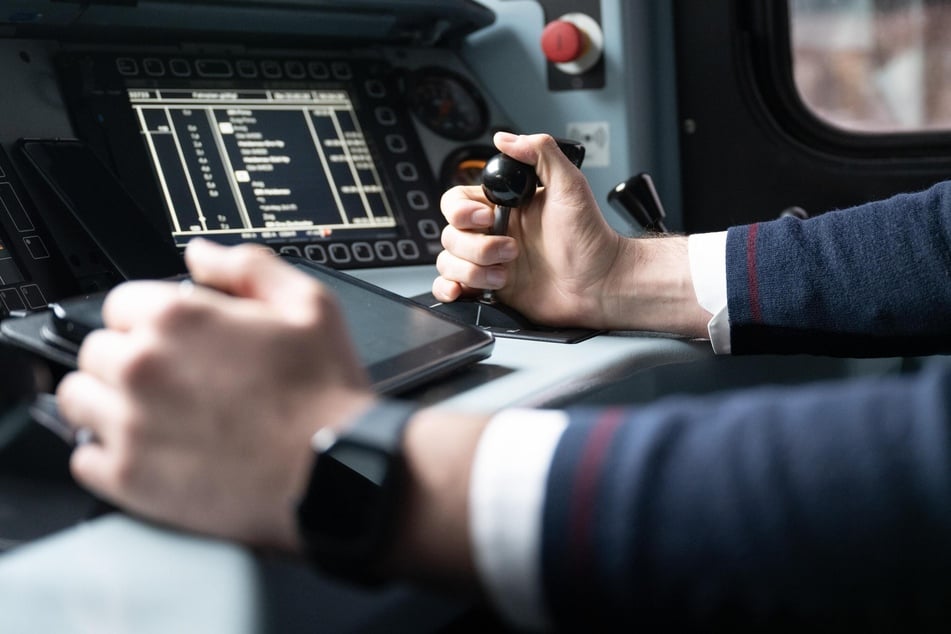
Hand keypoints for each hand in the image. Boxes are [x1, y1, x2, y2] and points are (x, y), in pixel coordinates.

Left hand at [56, 239, 375, 550]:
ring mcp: (129, 424)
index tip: (173, 340)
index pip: (120, 303)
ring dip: (106, 403)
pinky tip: (147, 451)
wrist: (334, 470)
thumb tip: (201, 254)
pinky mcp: (129, 478)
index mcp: (177, 317)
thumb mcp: (309, 304)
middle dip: (127, 359)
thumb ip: (248, 267)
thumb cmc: (324, 393)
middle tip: (171, 380)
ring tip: (151, 415)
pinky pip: (83, 458)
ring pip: (77, 400)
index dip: (149, 319)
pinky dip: (107, 454)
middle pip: (95, 350)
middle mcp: (141, 366)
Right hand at [434, 132, 629, 328]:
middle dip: (476, 247)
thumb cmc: (591, 238)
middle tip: (510, 250)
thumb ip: (541, 153)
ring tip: (504, 275)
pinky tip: (463, 289)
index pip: (458, 201)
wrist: (601, 284)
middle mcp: (493, 233)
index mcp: (505, 206)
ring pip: (448, 261)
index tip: (486, 218)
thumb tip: (506, 138)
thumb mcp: (571, 185)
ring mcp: (490, 262)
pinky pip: (451, 286)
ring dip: (471, 270)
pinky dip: (448, 288)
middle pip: (451, 234)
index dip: (462, 211)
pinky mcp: (490, 288)